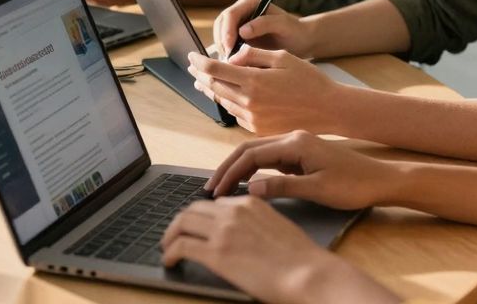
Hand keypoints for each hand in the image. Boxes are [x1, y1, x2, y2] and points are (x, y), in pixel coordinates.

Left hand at [163, 196, 396, 302]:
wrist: (309, 273)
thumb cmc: (302, 259)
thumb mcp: (278, 228)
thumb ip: (257, 224)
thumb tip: (246, 236)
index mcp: (250, 203)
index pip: (216, 204)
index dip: (202, 216)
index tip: (197, 226)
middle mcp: (234, 211)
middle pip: (193, 209)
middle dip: (181, 222)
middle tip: (175, 235)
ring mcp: (223, 231)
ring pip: (182, 223)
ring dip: (170, 235)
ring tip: (167, 247)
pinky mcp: (215, 252)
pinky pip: (181, 246)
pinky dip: (170, 252)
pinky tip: (170, 260)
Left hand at [188, 47, 341, 134]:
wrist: (329, 110)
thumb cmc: (309, 80)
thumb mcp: (282, 57)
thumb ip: (253, 55)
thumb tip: (231, 57)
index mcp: (254, 80)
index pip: (214, 69)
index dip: (199, 62)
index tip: (191, 56)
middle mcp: (249, 101)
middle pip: (214, 86)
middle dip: (200, 75)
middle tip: (192, 67)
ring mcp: (252, 118)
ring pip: (222, 101)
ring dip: (210, 89)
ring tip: (202, 81)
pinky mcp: (257, 129)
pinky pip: (235, 114)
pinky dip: (227, 102)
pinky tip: (225, 96)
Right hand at [206, 130, 395, 208]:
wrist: (381, 180)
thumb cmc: (354, 185)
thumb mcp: (317, 189)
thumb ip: (282, 187)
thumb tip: (250, 190)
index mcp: (295, 143)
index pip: (251, 155)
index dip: (230, 173)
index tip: (215, 191)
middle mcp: (293, 139)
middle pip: (250, 149)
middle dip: (228, 168)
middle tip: (211, 189)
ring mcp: (298, 145)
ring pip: (259, 153)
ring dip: (240, 168)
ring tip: (223, 187)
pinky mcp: (302, 155)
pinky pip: (271, 159)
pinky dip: (255, 170)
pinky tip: (248, 183)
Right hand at [212, 0, 316, 58]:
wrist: (299, 40)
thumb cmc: (294, 30)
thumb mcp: (284, 25)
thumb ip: (265, 24)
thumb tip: (242, 30)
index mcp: (250, 2)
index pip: (230, 14)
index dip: (227, 31)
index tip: (230, 48)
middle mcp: (241, 10)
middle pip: (220, 24)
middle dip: (222, 41)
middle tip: (228, 59)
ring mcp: (237, 23)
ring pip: (220, 34)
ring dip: (222, 48)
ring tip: (231, 63)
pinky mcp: (237, 36)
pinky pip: (225, 44)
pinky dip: (226, 53)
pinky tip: (233, 64)